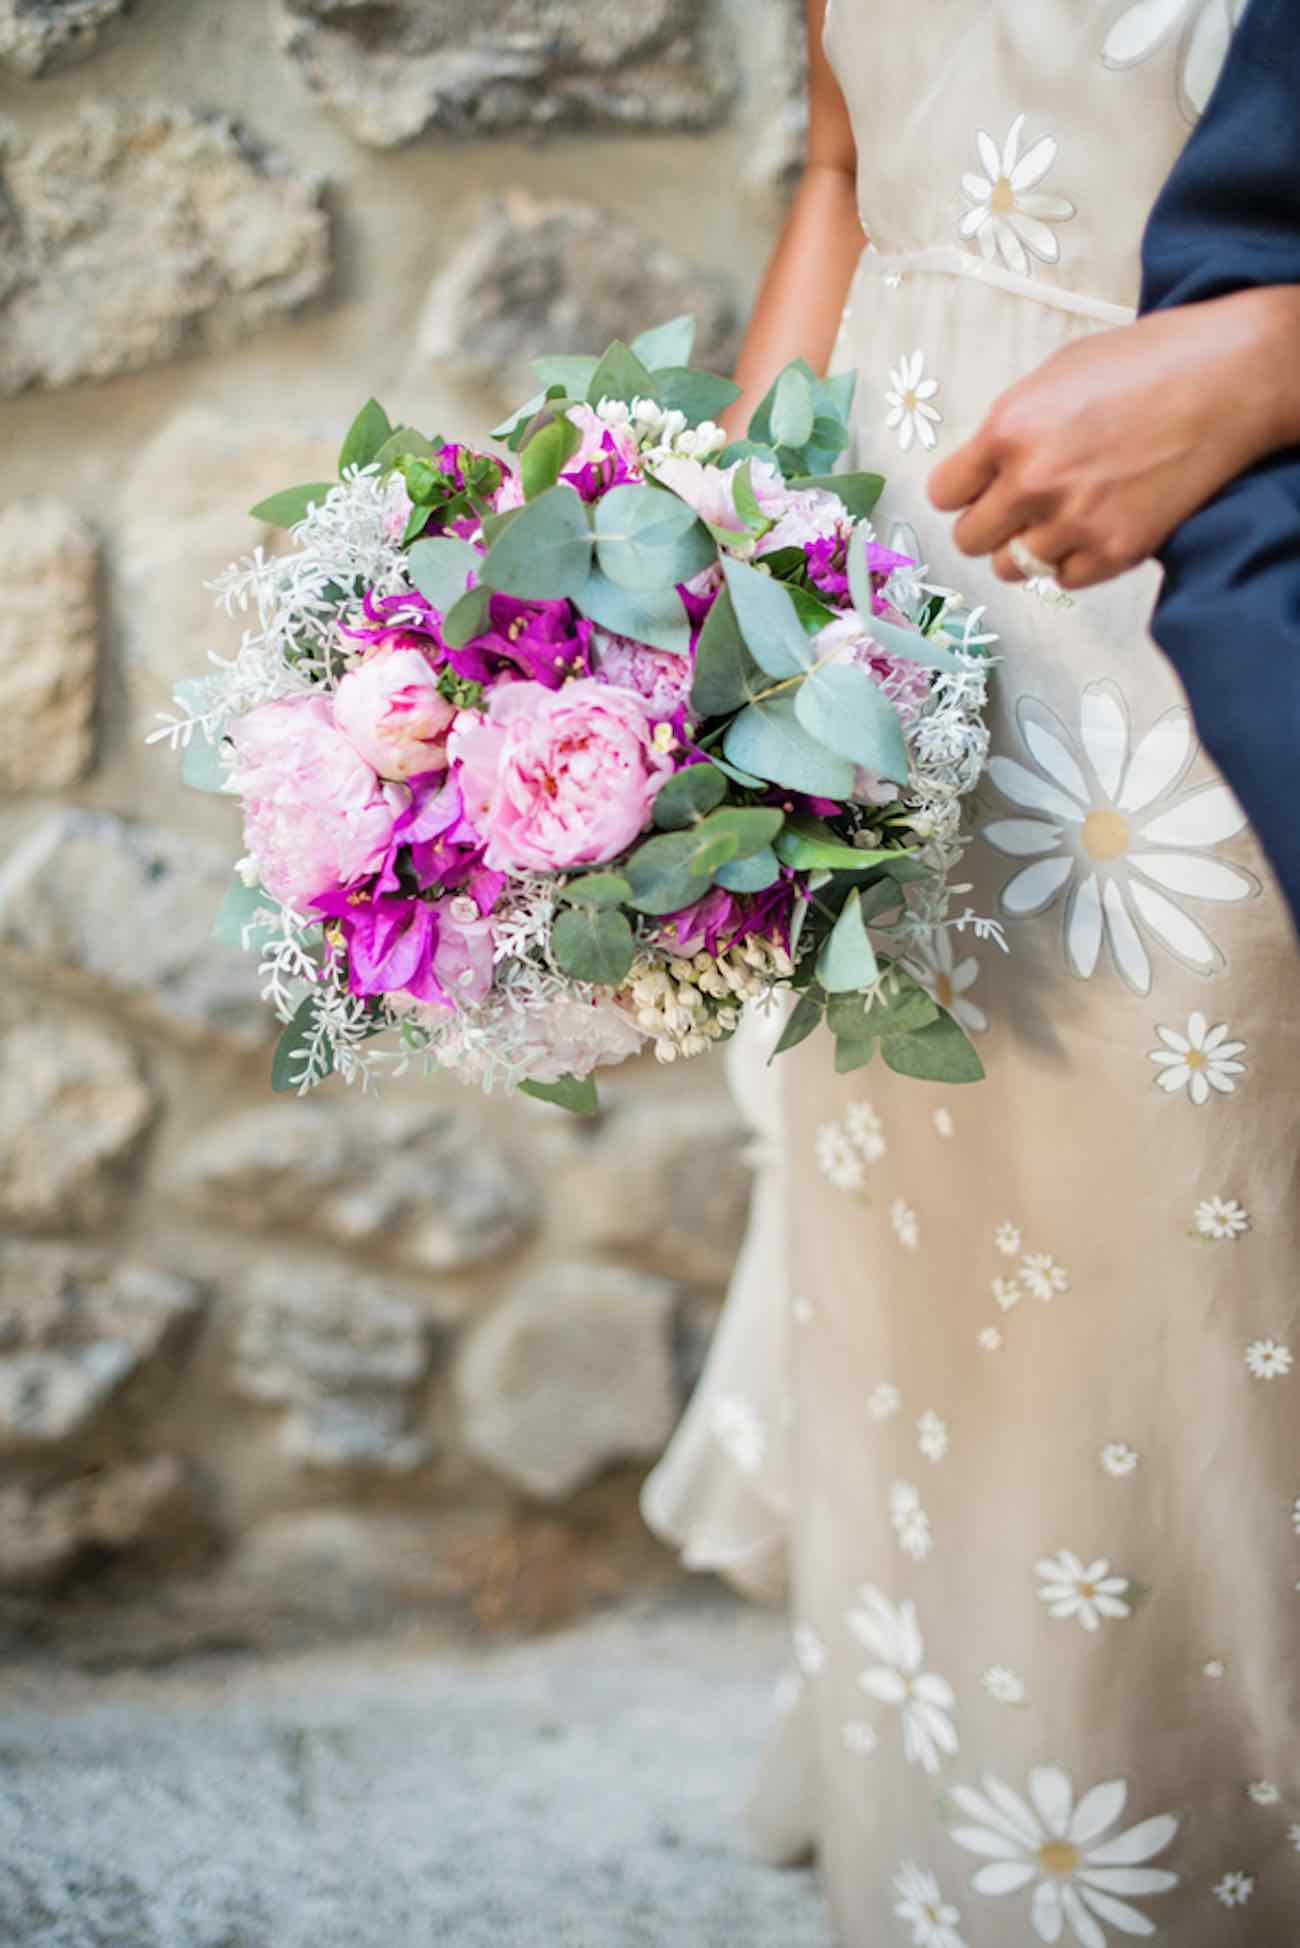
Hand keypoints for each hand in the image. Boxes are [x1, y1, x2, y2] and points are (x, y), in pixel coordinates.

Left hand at [927, 287, 1299, 590]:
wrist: (1224, 381)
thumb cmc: (1144, 364)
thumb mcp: (1055, 375)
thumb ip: (1010, 426)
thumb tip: (983, 467)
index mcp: (1008, 430)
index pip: (944, 494)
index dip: (963, 491)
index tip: (980, 488)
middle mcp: (1032, 483)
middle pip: (970, 539)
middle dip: (990, 524)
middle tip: (1020, 507)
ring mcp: (1073, 522)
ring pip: (1011, 567)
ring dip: (1028, 547)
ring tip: (1061, 516)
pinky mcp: (1114, 551)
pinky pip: (1064, 579)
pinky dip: (1074, 560)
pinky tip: (1095, 525)